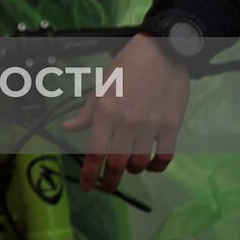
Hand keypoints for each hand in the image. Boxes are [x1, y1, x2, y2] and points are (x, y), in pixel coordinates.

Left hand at [62, 33, 189, 192]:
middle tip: (107, 186)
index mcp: (105, 112)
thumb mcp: (101, 85)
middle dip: (110, 180)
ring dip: (132, 170)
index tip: (87, 188)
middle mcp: (126, 122)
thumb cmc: (127, 66)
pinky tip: (151, 165)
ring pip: (139, 163)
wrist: (162, 51)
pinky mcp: (171, 126)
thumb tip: (68, 128)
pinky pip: (164, 157)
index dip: (90, 175)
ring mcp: (150, 125)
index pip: (95, 152)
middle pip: (116, 164)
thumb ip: (87, 112)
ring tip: (128, 167)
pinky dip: (156, 166)